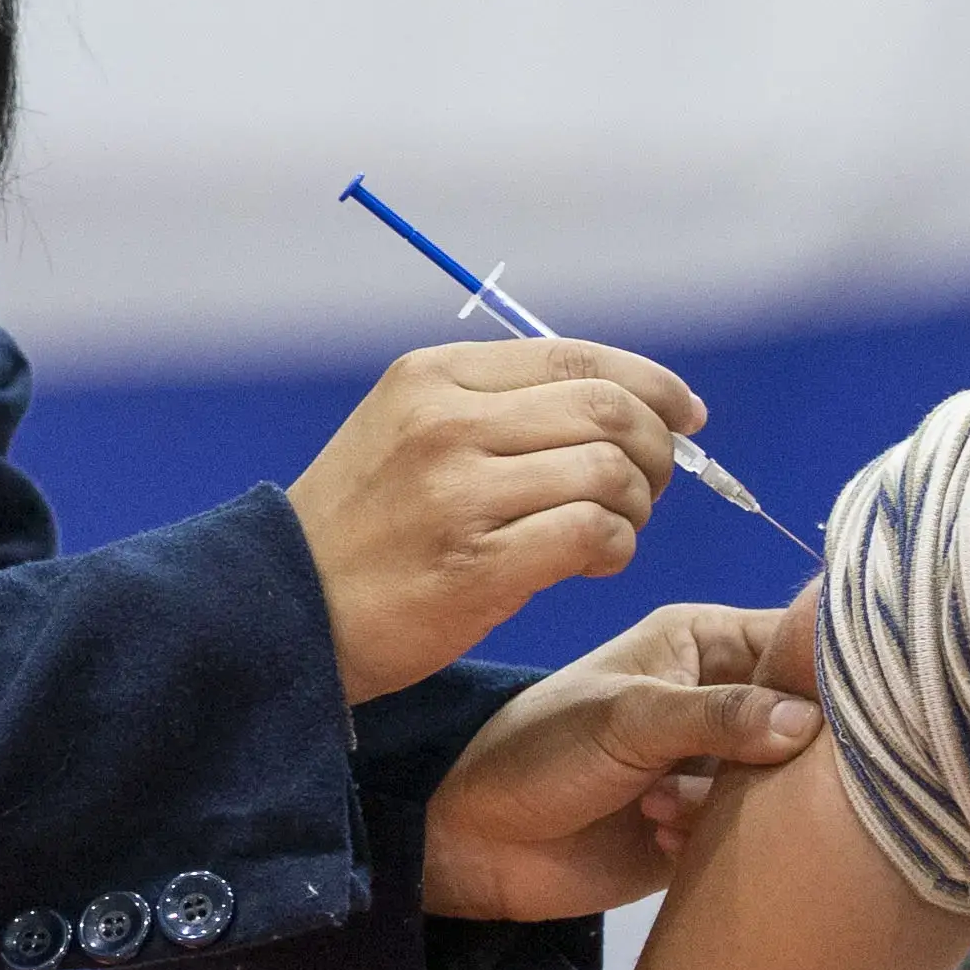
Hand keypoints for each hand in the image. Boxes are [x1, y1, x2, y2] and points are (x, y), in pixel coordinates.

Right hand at [286, 338, 703, 703]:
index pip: (576, 357)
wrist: (283, 612)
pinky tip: (595, 562)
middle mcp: (447, 422)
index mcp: (431, 377)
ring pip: (609, 472)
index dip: (651, 382)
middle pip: (607, 409)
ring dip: (636, 506)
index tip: (686, 414)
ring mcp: (460, 494)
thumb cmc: (360, 528)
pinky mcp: (478, 566)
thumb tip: (619, 402)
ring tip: (614, 530)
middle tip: (652, 485)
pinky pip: (593, 535)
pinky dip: (615, 548)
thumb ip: (494, 407)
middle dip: (656, 448)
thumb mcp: (404, 432)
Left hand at [420, 595, 823, 923]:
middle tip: (740, 774)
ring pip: (789, 781)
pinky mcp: (716, 826)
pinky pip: (759, 832)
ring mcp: (723, 764)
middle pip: (810, 717)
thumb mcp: (627, 720)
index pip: (799, 639)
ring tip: (660, 805)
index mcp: (706, 640)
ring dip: (734, 800)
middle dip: (787, 751)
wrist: (480, 845)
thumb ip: (717, 716)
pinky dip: (717, 834)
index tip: (843, 711)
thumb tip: (807, 724)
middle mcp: (727, 696)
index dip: (832, 670)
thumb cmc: (543, 753)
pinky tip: (658, 835)